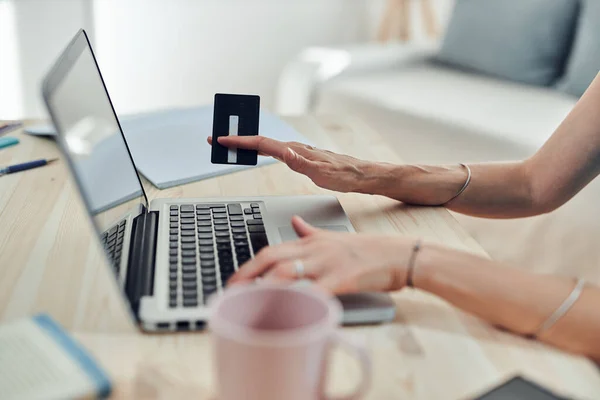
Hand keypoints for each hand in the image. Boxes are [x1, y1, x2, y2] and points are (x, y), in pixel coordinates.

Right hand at [207, 135, 378, 192]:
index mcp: (295, 150)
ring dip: (246, 144)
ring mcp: (296, 151)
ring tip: (229, 145)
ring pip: (265, 144)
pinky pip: (273, 150)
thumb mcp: (322, 173)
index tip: (222, 140)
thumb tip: (285, 152)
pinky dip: (258, 149)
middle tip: (215, 139)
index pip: (262, 143)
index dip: (240, 142)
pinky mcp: (299, 156)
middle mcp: (294, 148)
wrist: (360, 175)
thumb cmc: (343, 176)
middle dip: (236, 139)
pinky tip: (256, 151)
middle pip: (259, 141)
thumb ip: (302, 163)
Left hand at [229, 216, 414, 293]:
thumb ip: (309, 231)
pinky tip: (287, 311)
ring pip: (288, 272)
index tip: (234, 280)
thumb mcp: (333, 235)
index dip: (248, 265)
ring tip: (248, 302)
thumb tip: (293, 221)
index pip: (271, 250)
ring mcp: (328, 263)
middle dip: (247, 276)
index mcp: (310, 241)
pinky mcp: (343, 279)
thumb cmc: (368, 250)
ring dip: (264, 287)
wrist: (399, 254)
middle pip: (272, 259)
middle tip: (231, 292)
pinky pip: (316, 290)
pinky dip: (299, 300)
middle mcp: (314, 249)